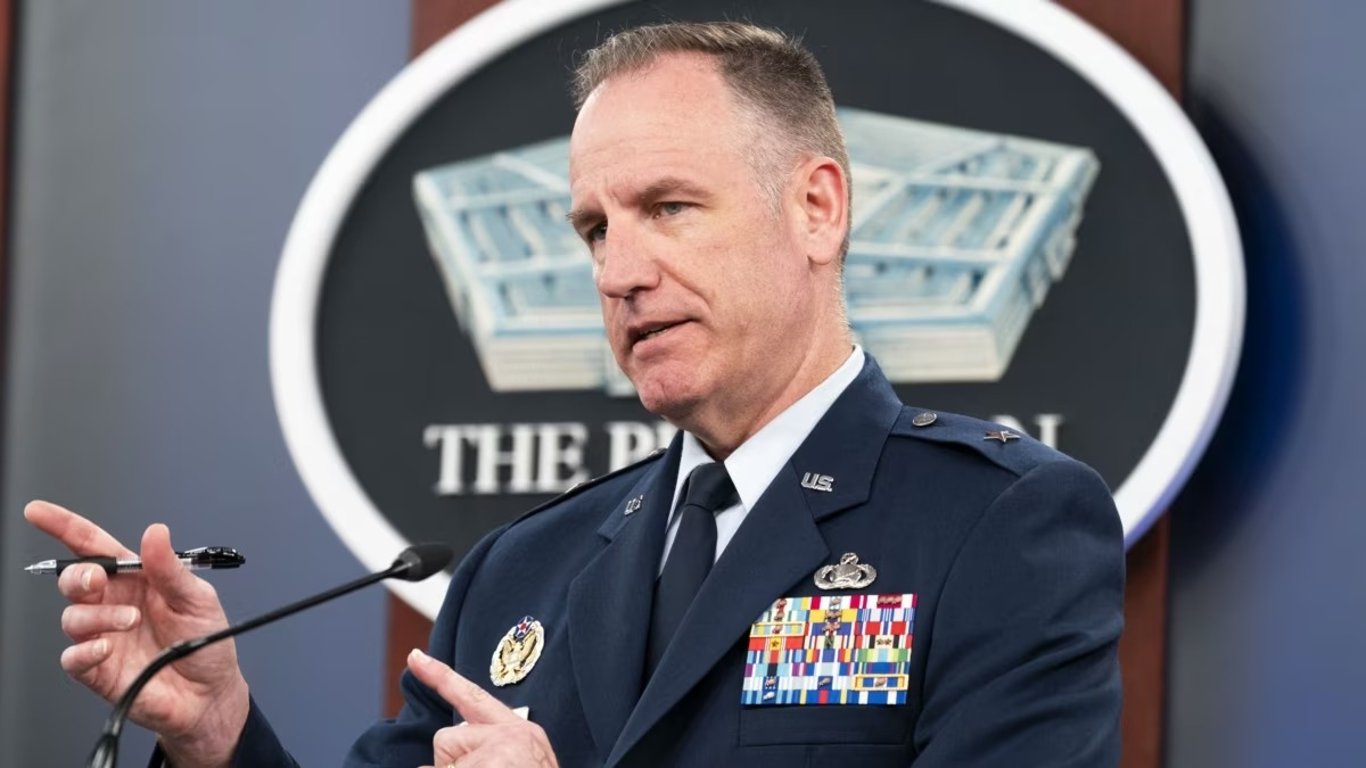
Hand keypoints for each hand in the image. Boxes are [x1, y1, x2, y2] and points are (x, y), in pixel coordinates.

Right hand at [25, 501, 249, 767]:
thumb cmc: (206, 642)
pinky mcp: (98, 669)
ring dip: (97, 616)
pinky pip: (73, 656)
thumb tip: (155, 532)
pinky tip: (105, 647)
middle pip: (74, 580)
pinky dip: (84, 649)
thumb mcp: (197, 598)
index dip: (64, 527)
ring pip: (72, 617)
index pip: (94, 548)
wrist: (210, 693)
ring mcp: (103, 636)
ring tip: (129, 621)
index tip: (38, 513)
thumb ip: (171, 568)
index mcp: (136, 579)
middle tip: (98, 580)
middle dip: (78, 575)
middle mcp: (113, 604)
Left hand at [408, 648, 557, 767]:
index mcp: (523, 735)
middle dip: (453, 765)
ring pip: (441, 765)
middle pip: (448, 739)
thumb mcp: (524, 763)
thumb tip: (448, 756)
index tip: (416, 659)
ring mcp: (494, 755)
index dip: (441, 676)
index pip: (476, 697)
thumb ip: (492, 750)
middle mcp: (510, 737)